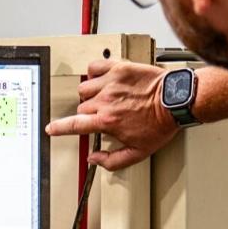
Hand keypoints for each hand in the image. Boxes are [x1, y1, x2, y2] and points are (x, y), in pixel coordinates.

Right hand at [43, 59, 179, 170]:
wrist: (176, 100)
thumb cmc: (160, 124)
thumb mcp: (138, 152)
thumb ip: (112, 161)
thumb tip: (95, 159)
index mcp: (107, 121)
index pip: (74, 125)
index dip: (59, 128)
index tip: (52, 129)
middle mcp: (105, 101)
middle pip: (81, 107)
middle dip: (88, 113)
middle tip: (103, 114)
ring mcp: (111, 83)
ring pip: (85, 88)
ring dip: (91, 94)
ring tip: (105, 96)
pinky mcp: (119, 68)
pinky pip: (94, 67)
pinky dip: (95, 72)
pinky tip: (103, 78)